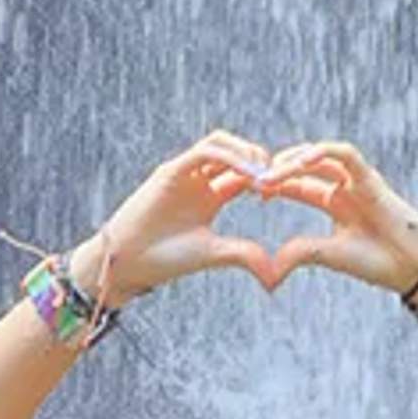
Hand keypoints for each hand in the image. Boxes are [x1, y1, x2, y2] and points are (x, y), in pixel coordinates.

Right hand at [85, 132, 307, 300]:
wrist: (128, 263)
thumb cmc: (166, 260)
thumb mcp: (213, 253)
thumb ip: (243, 254)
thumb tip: (276, 274)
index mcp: (211, 197)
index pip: (246, 175)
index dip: (269, 177)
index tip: (289, 188)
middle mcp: (199, 180)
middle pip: (237, 153)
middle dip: (261, 159)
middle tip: (280, 175)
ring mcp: (184, 172)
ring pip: (221, 144)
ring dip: (246, 152)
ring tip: (265, 172)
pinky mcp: (171, 170)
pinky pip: (204, 152)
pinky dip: (228, 157)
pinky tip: (246, 173)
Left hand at [252, 139, 417, 293]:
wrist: (411, 268)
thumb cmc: (376, 261)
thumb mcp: (329, 255)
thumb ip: (300, 253)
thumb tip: (267, 272)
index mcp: (334, 202)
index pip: (297, 184)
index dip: (274, 184)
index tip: (251, 190)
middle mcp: (344, 186)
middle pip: (304, 167)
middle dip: (278, 170)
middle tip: (255, 180)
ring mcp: (357, 179)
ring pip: (320, 156)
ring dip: (294, 160)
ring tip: (271, 172)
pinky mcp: (371, 176)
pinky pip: (346, 153)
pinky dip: (323, 152)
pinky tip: (301, 161)